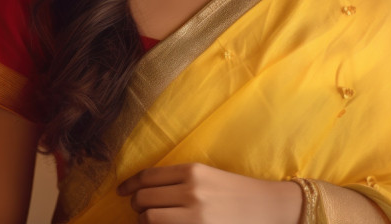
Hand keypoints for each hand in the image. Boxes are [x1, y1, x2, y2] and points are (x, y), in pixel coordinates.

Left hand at [116, 163, 301, 223]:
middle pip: (144, 198)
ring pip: (149, 219)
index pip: (147, 176)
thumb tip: (142, 190)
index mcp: (192, 171)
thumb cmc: (235, 192)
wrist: (269, 208)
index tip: (120, 191)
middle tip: (139, 209)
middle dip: (137, 205)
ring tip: (152, 221)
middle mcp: (192, 191)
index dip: (129, 185)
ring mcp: (196, 216)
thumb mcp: (207, 176)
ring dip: (145, 221)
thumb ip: (177, 180)